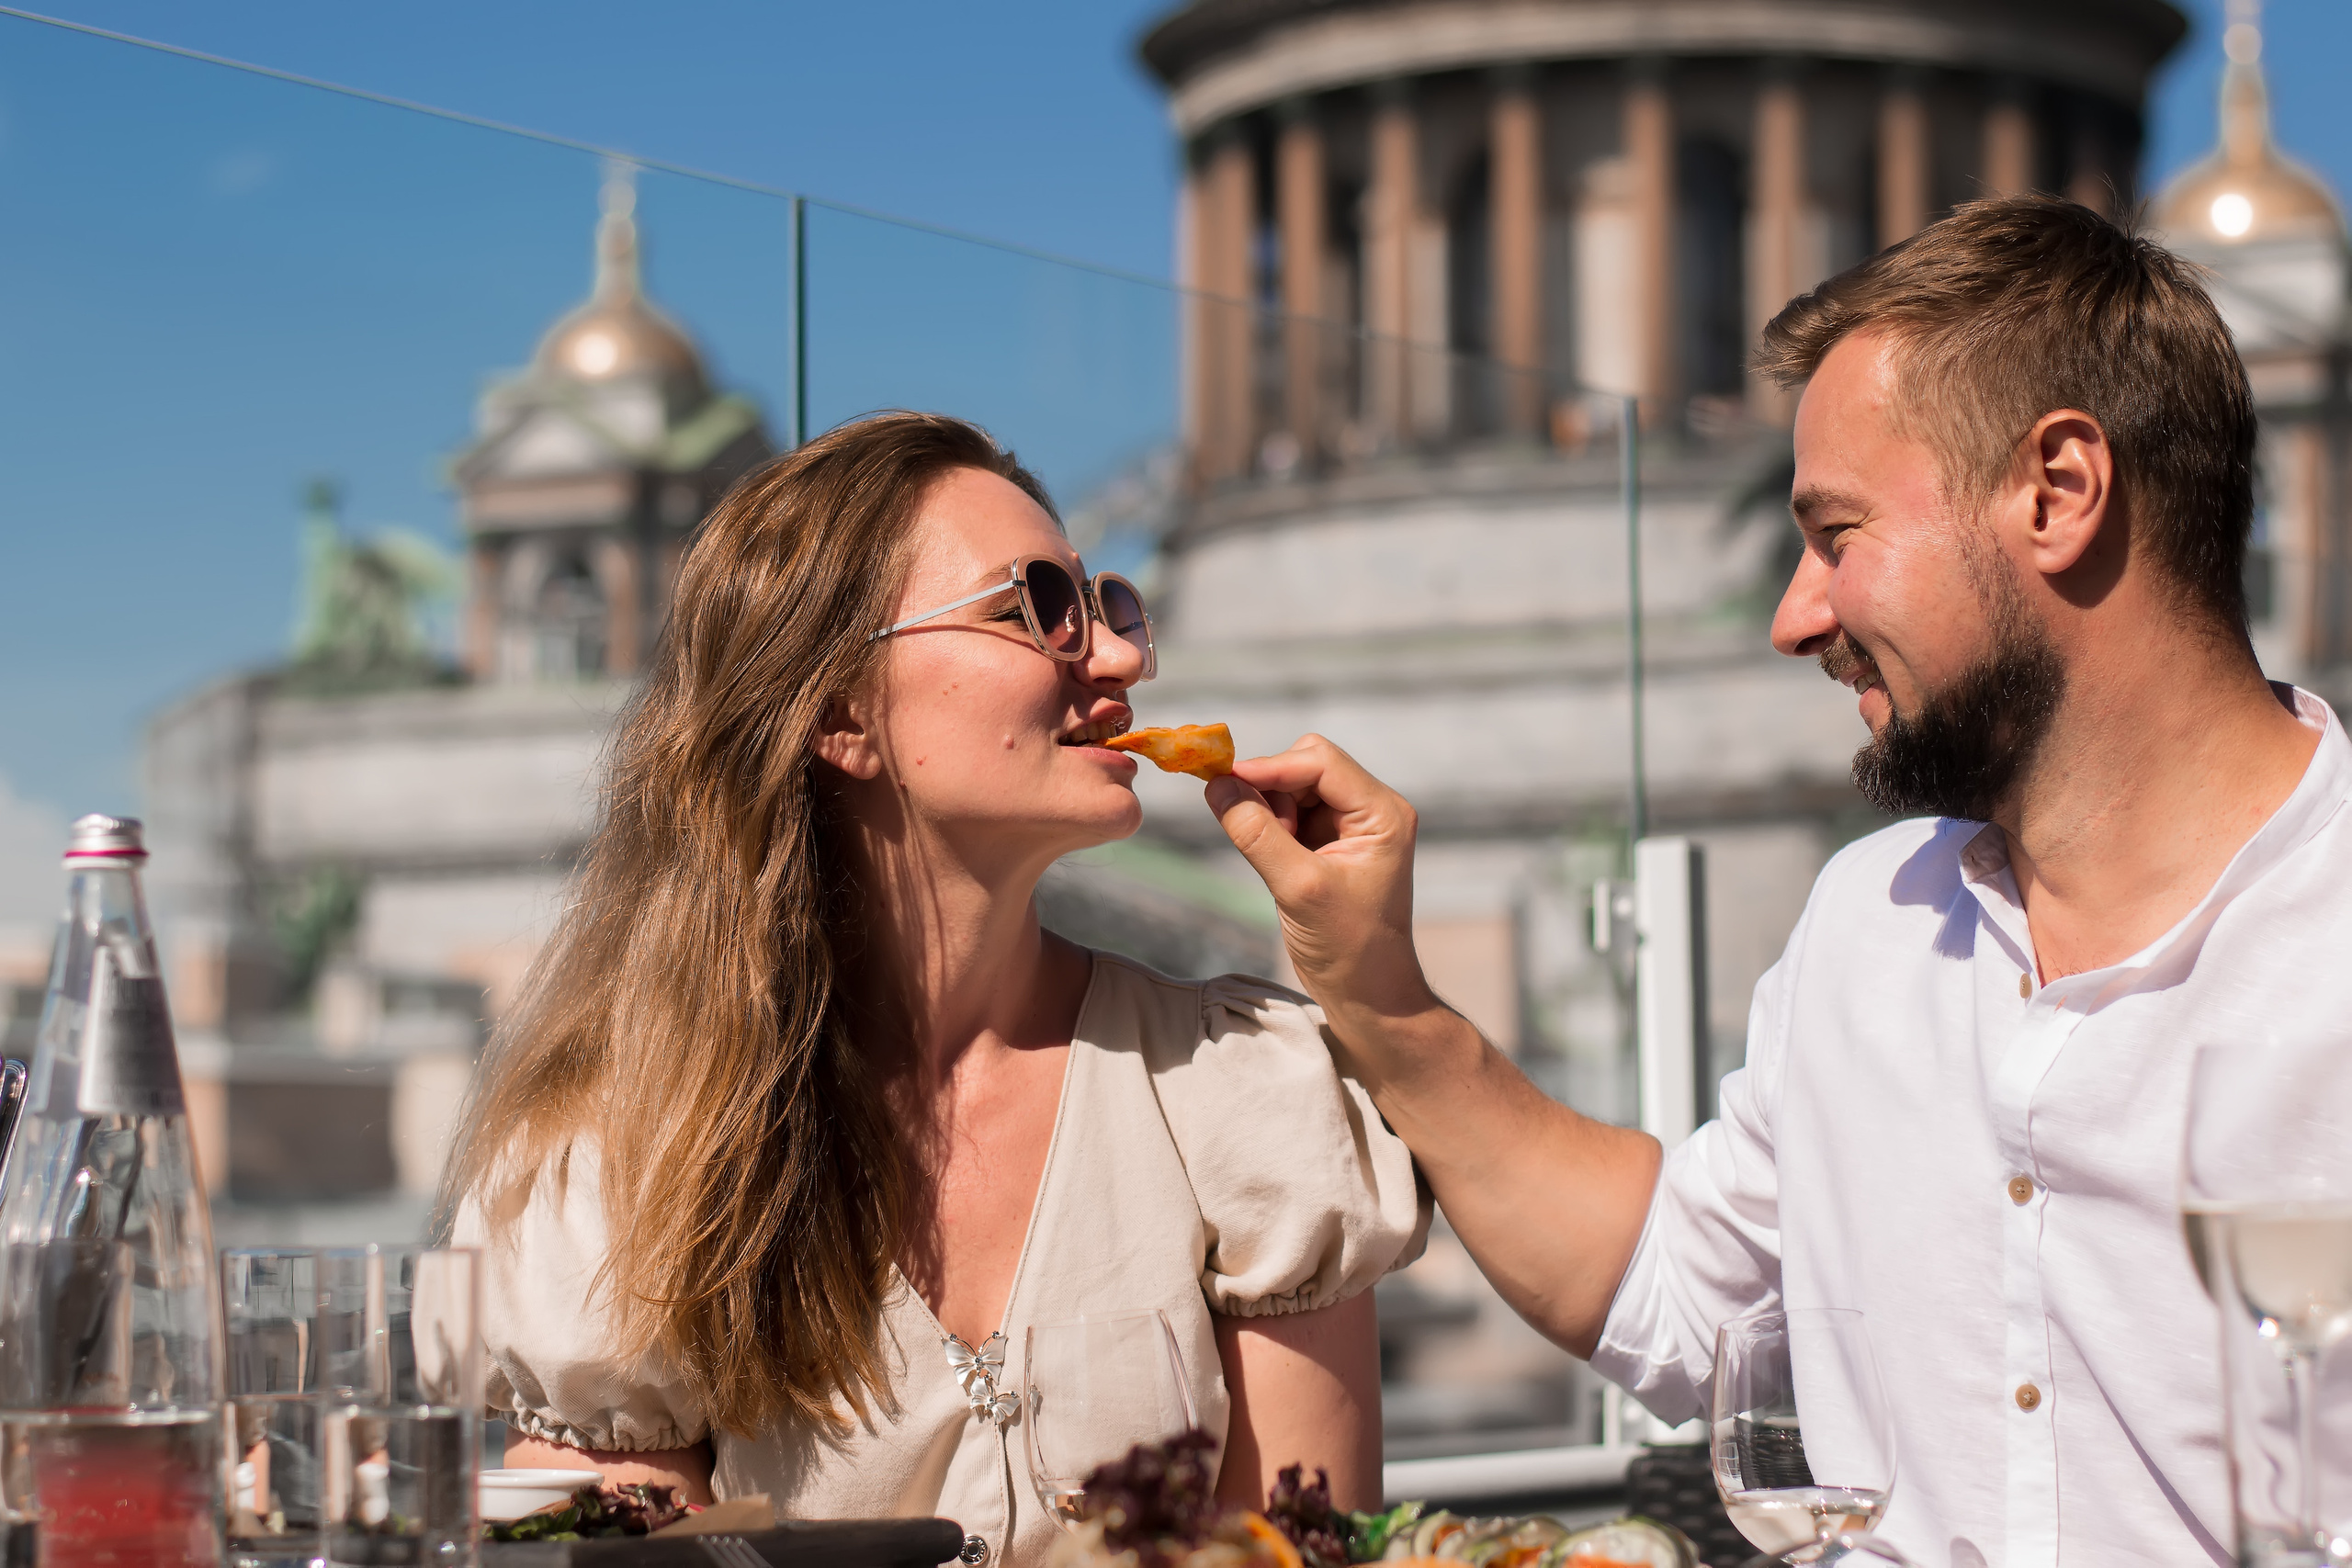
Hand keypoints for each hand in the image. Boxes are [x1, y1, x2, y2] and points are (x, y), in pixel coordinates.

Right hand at [1205, 736, 1449, 1069]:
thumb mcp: (1298, 887)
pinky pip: (1290, 813)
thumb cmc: (1347, 946)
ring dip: (1269, 810)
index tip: (1224, 781)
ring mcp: (1351, 825)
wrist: (1367, 992)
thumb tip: (1217, 786)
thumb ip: (1257, 833)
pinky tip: (1271, 859)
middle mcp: (1371, 810)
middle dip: (1270, 789)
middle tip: (1252, 829)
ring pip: (1294, 787)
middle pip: (1306, 765)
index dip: (1270, 766)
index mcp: (1382, 813)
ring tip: (1272, 857)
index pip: (1320, 761)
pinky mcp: (1329, 843)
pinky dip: (1271, 826)